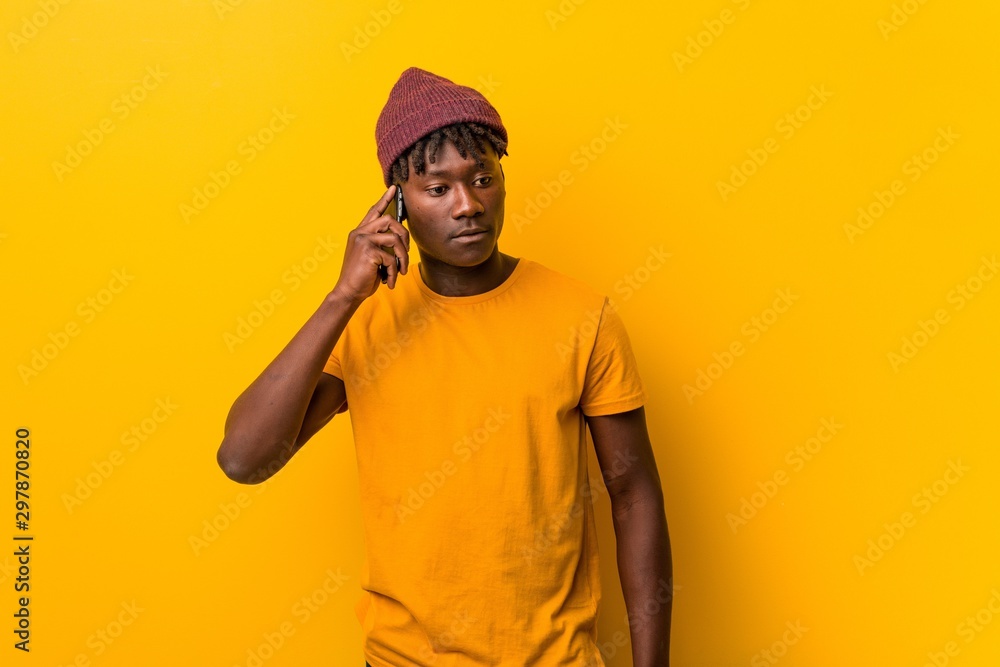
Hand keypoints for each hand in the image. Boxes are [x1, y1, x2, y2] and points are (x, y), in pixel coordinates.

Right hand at [331, 185, 410, 304]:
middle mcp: (359, 233)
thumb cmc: (361, 278)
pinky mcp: (368, 251)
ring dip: (402, 256)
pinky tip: (389, 281)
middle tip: (406, 251)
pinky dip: (394, 271)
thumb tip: (400, 240)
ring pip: (394, 238)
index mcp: (359, 233)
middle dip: (403, 234)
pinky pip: (391, 257)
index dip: (384, 199)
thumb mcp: (372, 258)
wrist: (348, 292)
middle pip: (389, 220)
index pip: (374, 211)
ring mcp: (363, 240)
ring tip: (400, 270)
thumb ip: (381, 246)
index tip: (393, 188)